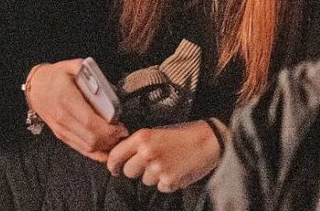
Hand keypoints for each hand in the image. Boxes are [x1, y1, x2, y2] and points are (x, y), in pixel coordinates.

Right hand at [27, 60, 127, 161]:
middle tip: (122, 132)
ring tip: (116, 138)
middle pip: (92, 139)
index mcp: (67, 99)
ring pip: (88, 147)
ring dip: (105, 146)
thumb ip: (89, 70)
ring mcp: (61, 129)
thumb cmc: (54, 76)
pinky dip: (96, 152)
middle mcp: (63, 117)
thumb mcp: (71, 66)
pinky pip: (82, 149)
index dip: (109, 130)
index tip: (122, 126)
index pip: (91, 122)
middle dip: (111, 139)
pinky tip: (106, 148)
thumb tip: (108, 83)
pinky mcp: (61, 135)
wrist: (35, 87)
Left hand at [106, 120, 221, 192]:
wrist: (207, 142)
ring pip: (144, 181)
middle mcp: (147, 153)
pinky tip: (174, 171)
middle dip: (135, 170)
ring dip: (152, 176)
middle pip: (128, 171)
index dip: (112, 164)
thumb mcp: (155, 132)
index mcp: (142, 138)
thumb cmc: (183, 135)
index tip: (113, 168)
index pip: (116, 155)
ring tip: (166, 164)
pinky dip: (166, 183)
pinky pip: (160, 187)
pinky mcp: (170, 181)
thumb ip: (138, 143)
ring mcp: (158, 168)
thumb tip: (123, 154)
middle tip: (147, 164)